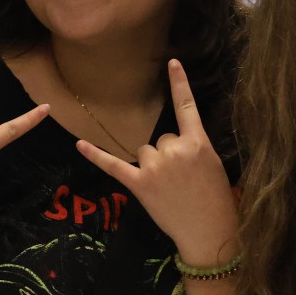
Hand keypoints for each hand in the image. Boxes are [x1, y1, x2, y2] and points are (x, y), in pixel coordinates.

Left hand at [77, 60, 237, 265]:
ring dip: (152, 167)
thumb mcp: (213, 165)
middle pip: (160, 138)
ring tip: (169, 188)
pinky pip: (114, 165)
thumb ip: (193, 146)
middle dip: (168, 156)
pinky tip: (80, 145)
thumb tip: (173, 141)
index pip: (186, 106)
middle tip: (182, 179)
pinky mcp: (140, 184)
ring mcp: (155, 167)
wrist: (209, 232)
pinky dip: (96, 156)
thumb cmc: (215, 200)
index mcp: (197, 143)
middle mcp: (175, 150)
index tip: (172, 61)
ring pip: (144, 152)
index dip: (180, 82)